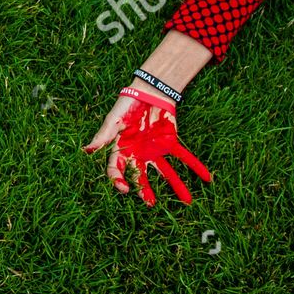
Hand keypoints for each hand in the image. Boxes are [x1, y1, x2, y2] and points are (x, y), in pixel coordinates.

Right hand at [83, 87, 210, 205]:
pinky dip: (195, 166)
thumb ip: (103, 136)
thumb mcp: (114, 120)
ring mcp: (155, 150)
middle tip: (150, 203)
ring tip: (187, 201)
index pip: (117, 170)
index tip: (125, 189)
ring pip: (166, 172)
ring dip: (176, 185)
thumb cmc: (128, 104)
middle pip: (141, 176)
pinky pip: (183, 157)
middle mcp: (139, 153)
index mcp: (122, 149)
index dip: (119, 181)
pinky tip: (206, 177)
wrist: (149, 90)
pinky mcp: (170, 143)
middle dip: (145, 190)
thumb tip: (86, 150)